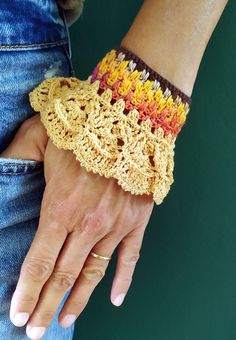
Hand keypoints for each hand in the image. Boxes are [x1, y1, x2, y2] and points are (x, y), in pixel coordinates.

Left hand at [7, 115, 153, 339]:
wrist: (129, 120)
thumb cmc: (83, 128)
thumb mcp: (38, 137)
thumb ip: (13, 157)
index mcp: (60, 208)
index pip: (39, 262)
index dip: (27, 292)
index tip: (19, 315)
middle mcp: (88, 224)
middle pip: (63, 275)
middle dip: (47, 305)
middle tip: (36, 332)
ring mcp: (115, 225)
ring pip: (94, 272)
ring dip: (78, 299)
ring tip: (65, 319)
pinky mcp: (137, 220)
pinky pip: (130, 257)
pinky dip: (123, 280)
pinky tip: (115, 300)